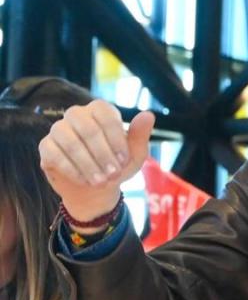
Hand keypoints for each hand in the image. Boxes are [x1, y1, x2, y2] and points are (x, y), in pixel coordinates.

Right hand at [37, 100, 153, 221]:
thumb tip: (148, 115)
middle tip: (113, 174)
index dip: (116, 139)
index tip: (124, 160)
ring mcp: (58, 129)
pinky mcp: (46, 146)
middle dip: (102, 154)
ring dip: (88, 164)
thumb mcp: (135, 154)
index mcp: (100, 111)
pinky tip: (85, 181)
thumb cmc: (117, 165)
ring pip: (69, 141)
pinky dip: (72, 170)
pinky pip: (54, 154)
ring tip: (101, 181)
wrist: (96, 188)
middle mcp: (77, 115)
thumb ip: (140, 135)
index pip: (105, 115)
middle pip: (87, 128)